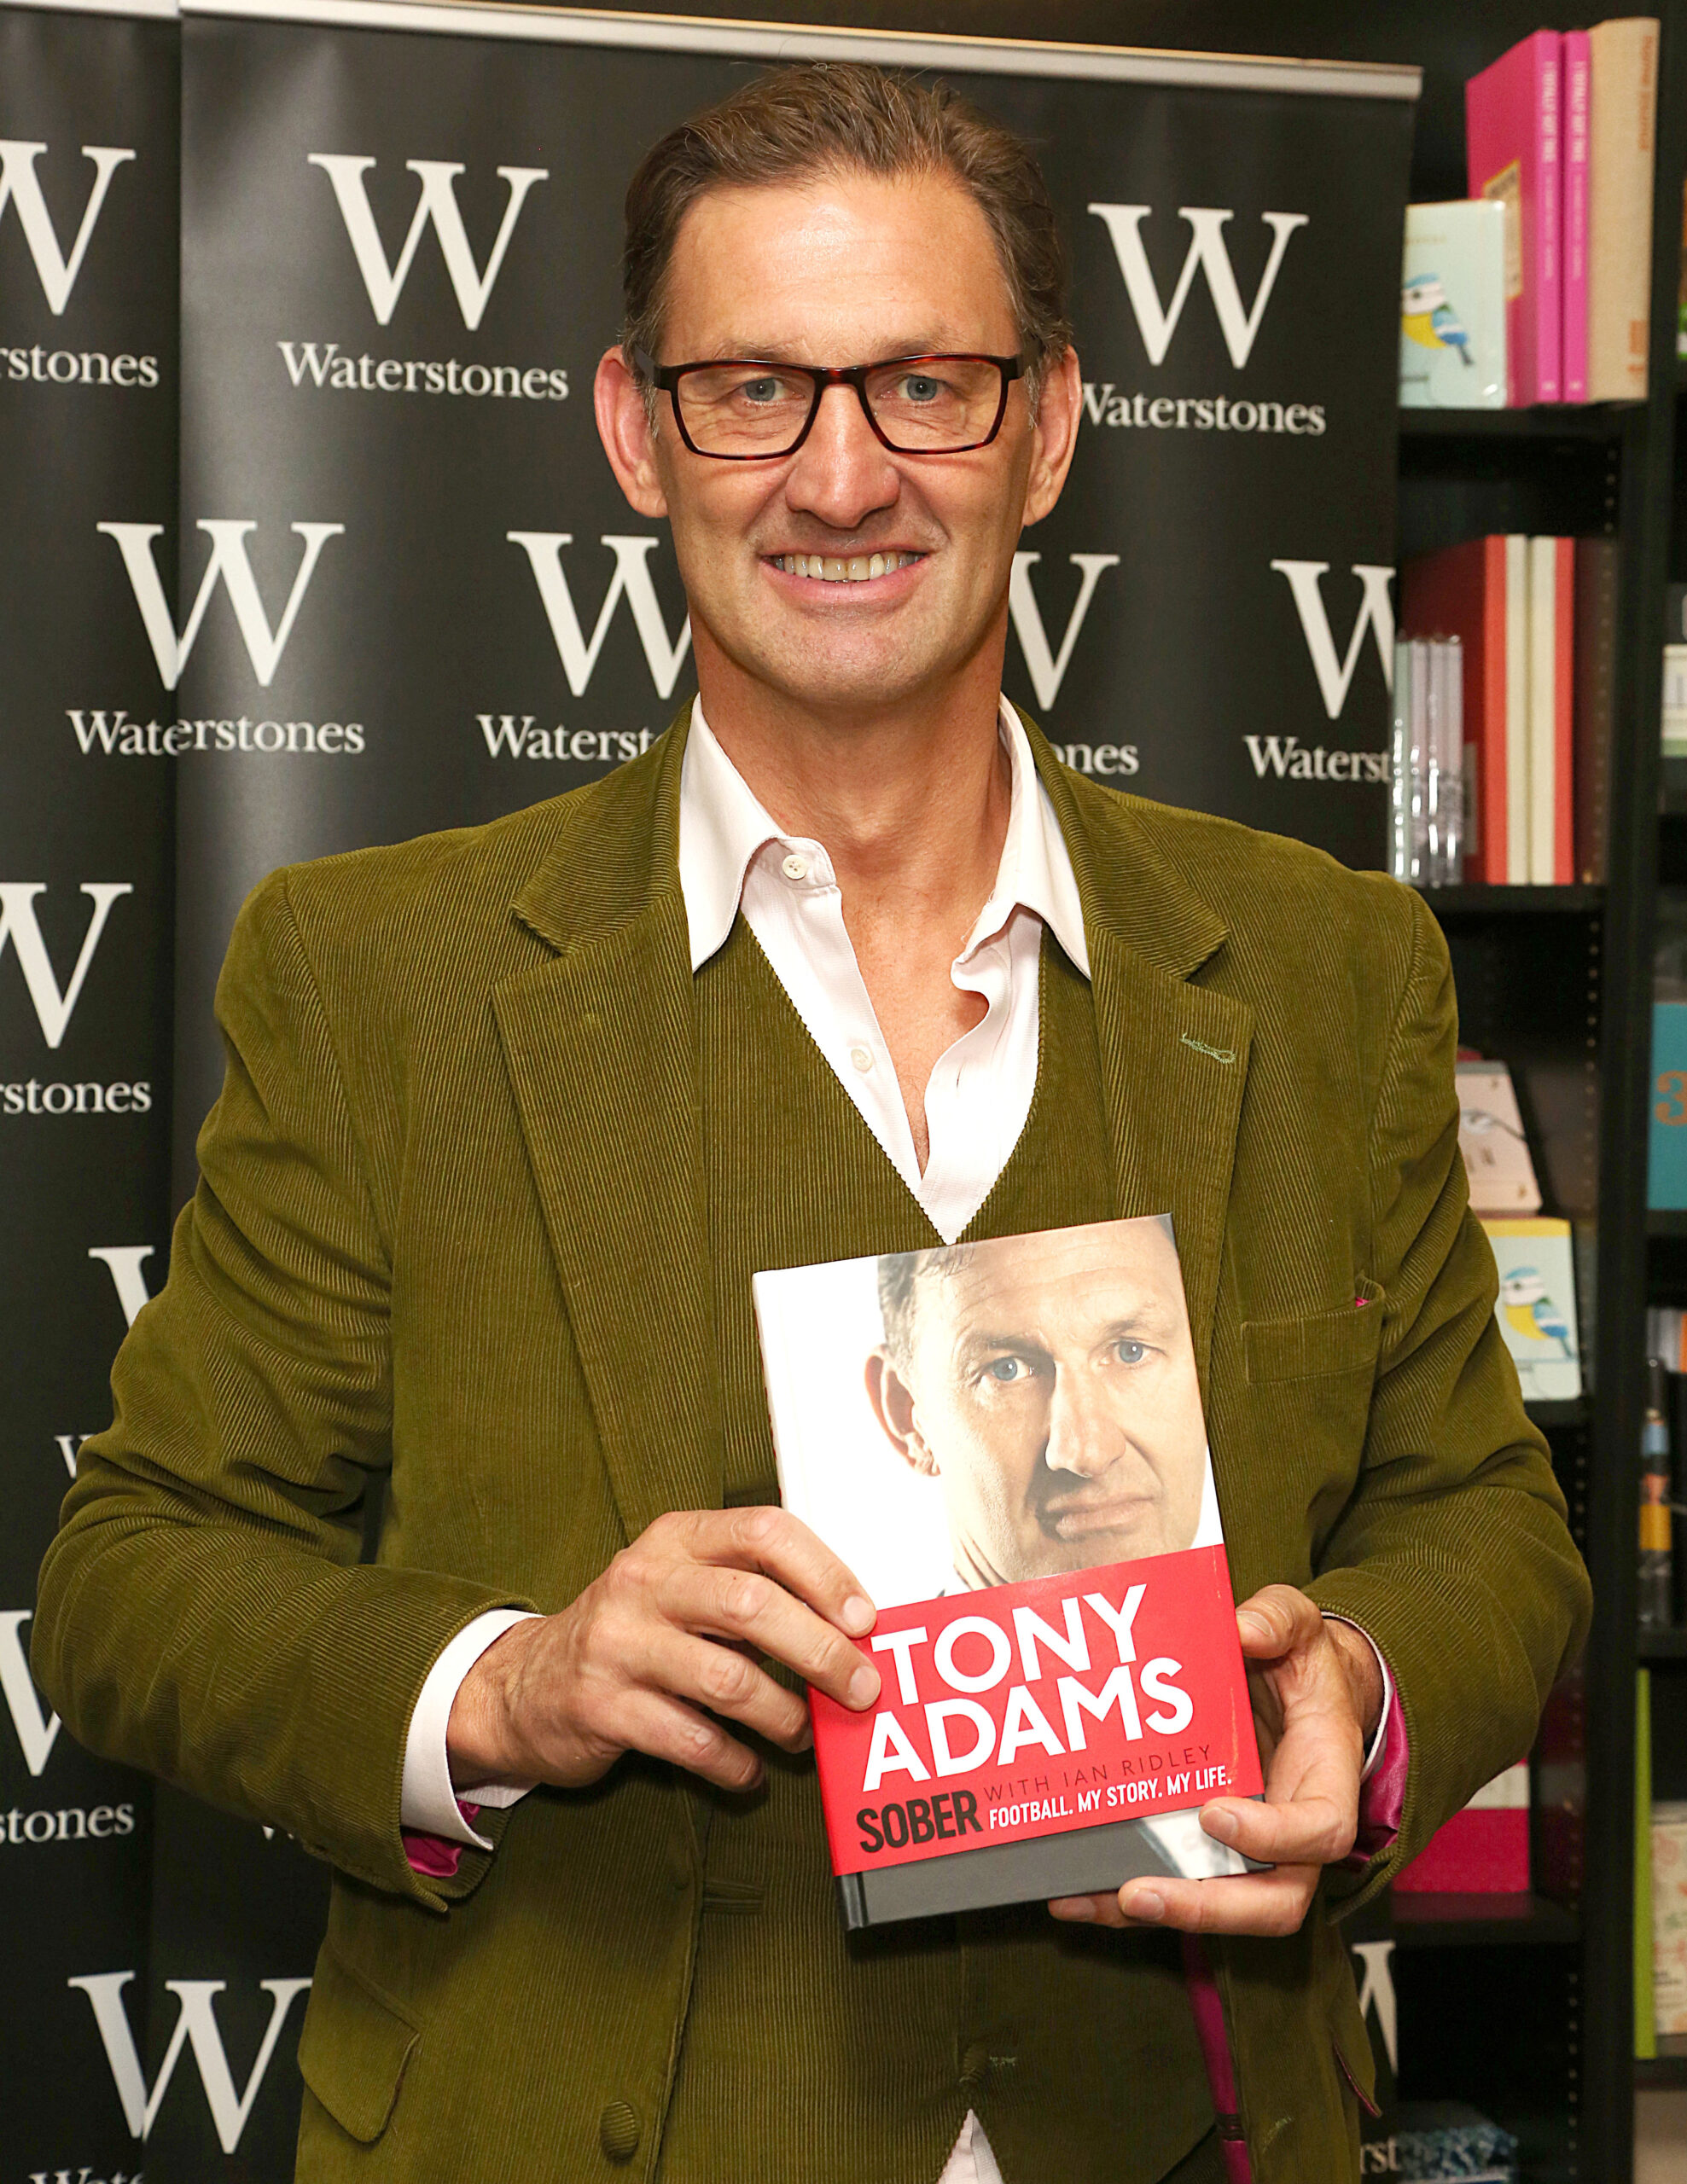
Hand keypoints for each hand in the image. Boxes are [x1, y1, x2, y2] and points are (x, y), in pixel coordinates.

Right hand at [446, 1507, 879, 1794]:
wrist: (525, 1686)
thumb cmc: (634, 1632)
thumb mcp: (680, 1585)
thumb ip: (750, 1588)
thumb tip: (850, 1627)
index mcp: (676, 1538)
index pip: (764, 1532)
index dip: (825, 1573)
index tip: (865, 1618)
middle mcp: (645, 1581)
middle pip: (753, 1605)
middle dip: (821, 1651)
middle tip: (861, 1687)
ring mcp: (619, 1643)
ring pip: (728, 1679)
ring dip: (783, 1715)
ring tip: (803, 1733)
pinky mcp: (602, 1706)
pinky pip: (691, 1739)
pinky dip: (734, 1762)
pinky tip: (749, 1770)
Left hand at [1048, 1584, 1381, 1938]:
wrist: (1296, 1686)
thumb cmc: (1301, 1660)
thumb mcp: (1298, 1625)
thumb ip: (1278, 1620)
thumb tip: (1242, 1628)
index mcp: (1326, 1781)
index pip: (1320, 1832)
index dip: (1273, 1837)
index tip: (1213, 1814)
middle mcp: (1294, 1833)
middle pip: (1273, 1902)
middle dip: (1205, 1908)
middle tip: (1139, 1892)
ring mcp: (1252, 1849)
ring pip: (1218, 1908)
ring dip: (1153, 1912)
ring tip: (1083, 1898)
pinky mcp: (1209, 1849)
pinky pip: (1176, 1888)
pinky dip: (1123, 1901)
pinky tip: (1070, 1894)